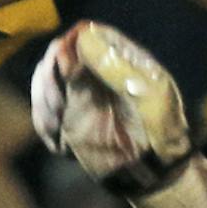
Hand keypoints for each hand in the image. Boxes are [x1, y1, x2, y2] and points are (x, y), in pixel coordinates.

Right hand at [30, 21, 206, 207]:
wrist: (157, 172)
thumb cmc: (163, 133)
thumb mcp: (149, 97)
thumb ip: (117, 68)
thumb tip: (83, 37)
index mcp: (120, 59)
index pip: (86, 35)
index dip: (70, 46)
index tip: (64, 67)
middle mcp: (96, 72)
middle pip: (57, 54)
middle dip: (49, 76)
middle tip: (59, 105)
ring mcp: (80, 94)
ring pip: (44, 81)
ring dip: (44, 101)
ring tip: (60, 125)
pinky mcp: (69, 119)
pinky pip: (43, 112)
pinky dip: (44, 125)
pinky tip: (61, 144)